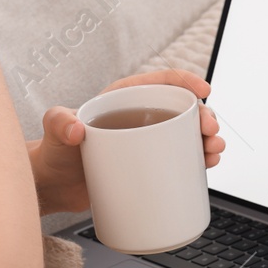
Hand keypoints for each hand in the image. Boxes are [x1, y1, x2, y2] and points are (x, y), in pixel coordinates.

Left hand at [30, 69, 224, 214]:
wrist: (52, 186)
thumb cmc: (52, 152)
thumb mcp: (53, 132)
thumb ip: (58, 123)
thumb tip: (77, 129)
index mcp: (123, 99)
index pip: (160, 82)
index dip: (186, 82)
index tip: (203, 91)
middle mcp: (138, 118)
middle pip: (180, 111)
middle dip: (203, 117)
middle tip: (210, 132)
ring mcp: (144, 143)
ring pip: (185, 136)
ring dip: (206, 140)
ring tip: (214, 151)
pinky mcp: (147, 166)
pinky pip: (178, 159)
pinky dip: (197, 160)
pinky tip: (208, 164)